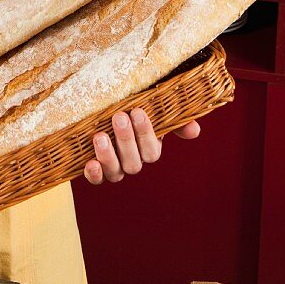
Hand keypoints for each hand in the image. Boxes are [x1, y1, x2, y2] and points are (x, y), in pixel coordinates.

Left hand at [84, 108, 200, 184]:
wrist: (103, 105)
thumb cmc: (130, 104)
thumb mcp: (152, 107)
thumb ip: (173, 118)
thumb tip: (194, 130)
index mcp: (148, 147)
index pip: (152, 151)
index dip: (146, 134)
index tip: (137, 111)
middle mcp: (132, 160)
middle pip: (133, 162)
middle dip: (126, 140)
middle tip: (119, 117)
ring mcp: (113, 166)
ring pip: (116, 173)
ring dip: (108, 156)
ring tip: (100, 136)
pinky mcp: (95, 168)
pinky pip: (96, 179)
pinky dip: (94, 174)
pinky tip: (90, 163)